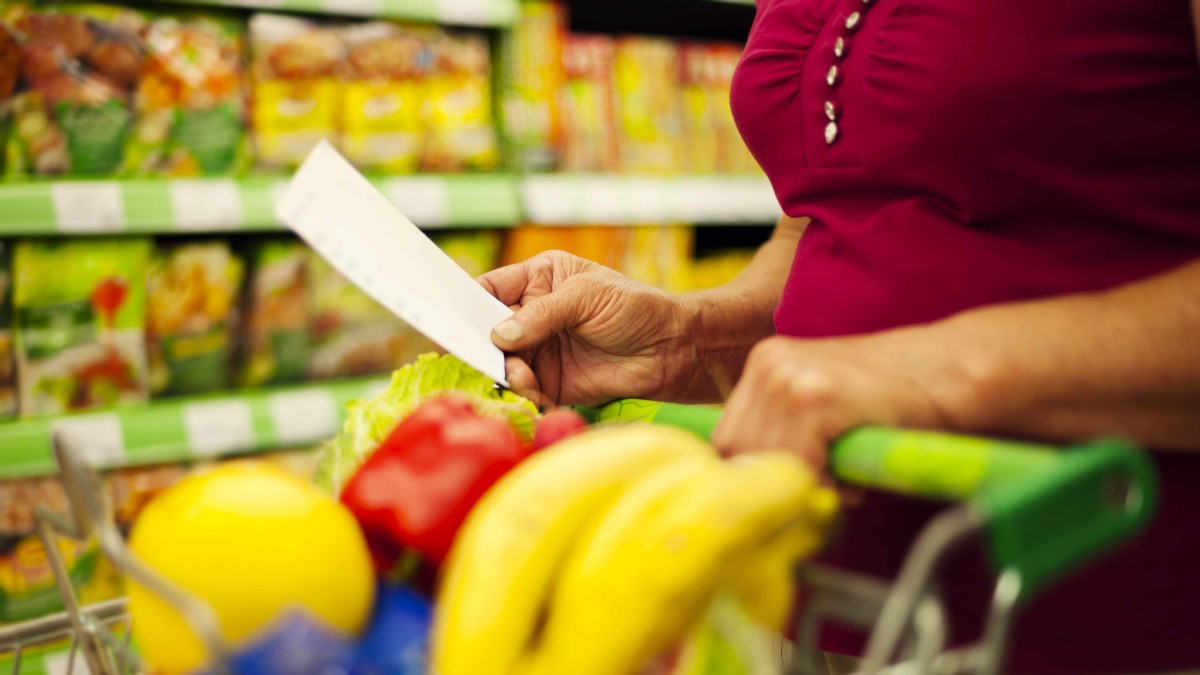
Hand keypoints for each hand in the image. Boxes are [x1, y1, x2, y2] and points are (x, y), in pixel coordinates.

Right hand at [478, 251, 695, 406]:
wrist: (672, 350)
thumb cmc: (634, 308)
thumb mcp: (587, 297)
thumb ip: (542, 314)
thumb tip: (500, 334)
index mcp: (538, 279)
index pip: (490, 288)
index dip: (467, 302)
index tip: (449, 319)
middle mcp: (532, 314)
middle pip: (488, 330)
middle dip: (482, 345)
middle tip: (483, 356)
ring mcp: (539, 350)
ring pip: (502, 364)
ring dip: (507, 373)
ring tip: (525, 377)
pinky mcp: (550, 383)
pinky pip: (524, 391)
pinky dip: (524, 395)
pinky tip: (537, 394)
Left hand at [712, 334, 953, 468]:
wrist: (947, 373)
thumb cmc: (889, 402)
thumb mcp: (821, 406)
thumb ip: (784, 436)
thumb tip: (751, 492)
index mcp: (764, 363)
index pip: (726, 438)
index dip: (752, 474)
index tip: (784, 491)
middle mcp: (769, 363)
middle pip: (736, 450)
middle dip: (772, 481)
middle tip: (818, 490)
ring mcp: (789, 376)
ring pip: (765, 459)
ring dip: (799, 483)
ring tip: (838, 482)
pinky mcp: (816, 395)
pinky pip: (797, 461)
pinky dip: (820, 481)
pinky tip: (849, 480)